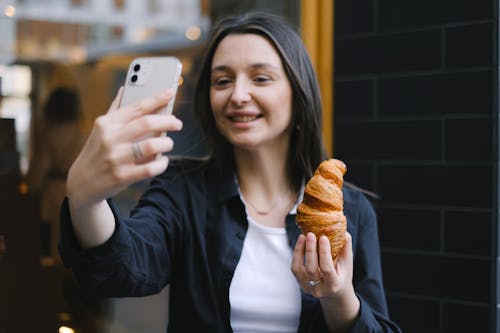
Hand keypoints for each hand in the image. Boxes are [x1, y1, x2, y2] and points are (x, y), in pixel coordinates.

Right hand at [66, 88, 182, 208]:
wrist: (82, 183)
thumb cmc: (96, 152)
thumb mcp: (100, 130)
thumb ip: (115, 109)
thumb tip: (125, 88)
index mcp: (106, 123)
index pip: (137, 106)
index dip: (157, 98)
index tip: (171, 92)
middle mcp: (110, 138)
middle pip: (147, 123)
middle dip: (168, 121)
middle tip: (177, 123)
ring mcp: (116, 158)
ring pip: (152, 145)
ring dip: (166, 143)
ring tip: (168, 143)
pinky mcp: (122, 176)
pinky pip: (151, 168)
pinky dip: (162, 163)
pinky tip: (162, 161)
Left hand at [292, 232, 359, 331]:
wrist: (334, 294)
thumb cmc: (342, 275)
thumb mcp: (347, 264)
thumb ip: (345, 248)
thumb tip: (342, 231)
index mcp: (334, 284)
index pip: (327, 269)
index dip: (324, 253)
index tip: (323, 237)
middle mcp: (320, 289)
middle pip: (312, 269)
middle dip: (310, 250)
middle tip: (311, 234)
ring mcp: (308, 288)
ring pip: (300, 269)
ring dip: (300, 250)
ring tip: (303, 236)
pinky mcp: (300, 283)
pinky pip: (295, 268)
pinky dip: (296, 254)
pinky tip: (300, 242)